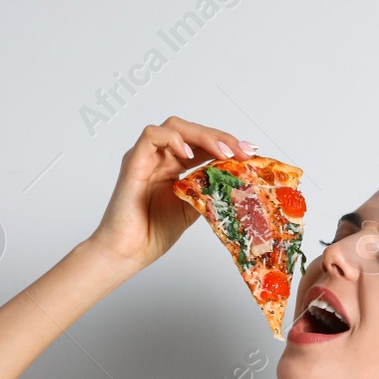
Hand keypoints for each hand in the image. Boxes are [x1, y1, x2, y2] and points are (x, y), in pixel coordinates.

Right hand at [84, 117, 256, 270]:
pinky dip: (173, 139)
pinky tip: (190, 153)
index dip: (227, 144)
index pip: (203, 144)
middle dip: (221, 137)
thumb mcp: (193, 209)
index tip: (250, 153)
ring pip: (175, 126)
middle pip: (192, 131)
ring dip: (204, 136)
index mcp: (175, 167)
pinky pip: (152, 136)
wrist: (128, 251)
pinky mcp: (134, 161)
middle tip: (242, 151)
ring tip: (223, 152)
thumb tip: (237, 182)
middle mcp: (161, 158)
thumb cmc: (154, 233)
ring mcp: (147, 157)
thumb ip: (209, 191)